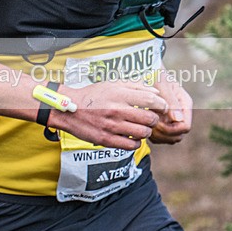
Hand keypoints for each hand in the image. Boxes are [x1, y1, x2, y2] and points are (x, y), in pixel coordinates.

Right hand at [51, 80, 168, 150]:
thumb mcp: (112, 85)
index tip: (161, 107)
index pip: (151, 99)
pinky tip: (132, 138)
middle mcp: (117, 110)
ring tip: (141, 129)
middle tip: (150, 119)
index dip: (161, 104)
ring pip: (143, 133)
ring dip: (146, 132)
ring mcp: (112, 126)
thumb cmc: (93, 95)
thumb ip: (135, 87)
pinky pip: (131, 146)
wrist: (69, 109)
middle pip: (150, 119)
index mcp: (120, 94)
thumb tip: (156, 92)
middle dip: (154, 120)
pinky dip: (136, 143)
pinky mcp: (107, 140)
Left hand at [148, 73, 192, 144]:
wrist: (146, 70)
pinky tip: (144, 124)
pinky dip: (153, 135)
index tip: (156, 121)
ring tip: (146, 122)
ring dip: (157, 135)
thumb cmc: (154, 74)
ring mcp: (173, 119)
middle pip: (178, 136)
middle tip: (149, 123)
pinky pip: (162, 137)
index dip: (171, 129)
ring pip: (170, 139)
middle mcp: (181, 113)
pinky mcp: (165, 122)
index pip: (185, 127)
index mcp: (185, 104)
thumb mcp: (161, 84)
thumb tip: (178, 119)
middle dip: (163, 133)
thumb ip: (170, 101)